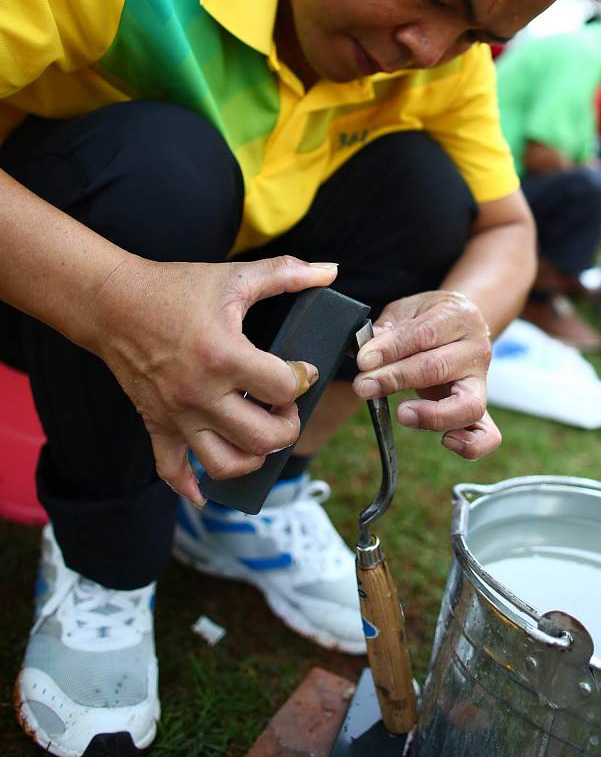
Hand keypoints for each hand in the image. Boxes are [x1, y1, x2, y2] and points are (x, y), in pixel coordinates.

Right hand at [93, 255, 337, 505]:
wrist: (114, 303)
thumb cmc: (175, 288)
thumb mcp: (234, 277)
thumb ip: (286, 274)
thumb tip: (330, 270)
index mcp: (223, 355)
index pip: (283, 387)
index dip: (303, 379)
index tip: (301, 370)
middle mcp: (201, 394)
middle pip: (263, 437)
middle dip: (287, 425)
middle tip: (285, 406)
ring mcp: (177, 415)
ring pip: (226, 465)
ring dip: (254, 457)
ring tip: (260, 433)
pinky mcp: (157, 426)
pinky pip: (174, 472)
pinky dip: (193, 486)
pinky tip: (209, 486)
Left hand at [353, 290, 498, 459]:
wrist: (461, 324)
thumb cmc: (428, 319)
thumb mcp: (407, 312)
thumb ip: (387, 330)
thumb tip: (364, 352)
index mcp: (459, 317)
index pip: (424, 334)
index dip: (391, 349)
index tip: (363, 361)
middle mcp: (477, 349)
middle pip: (438, 368)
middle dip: (395, 379)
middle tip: (364, 386)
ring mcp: (482, 382)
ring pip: (468, 405)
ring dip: (431, 415)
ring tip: (401, 414)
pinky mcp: (481, 409)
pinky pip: (487, 435)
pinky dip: (470, 445)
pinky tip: (445, 441)